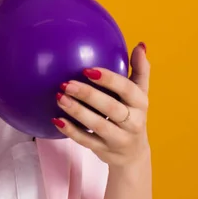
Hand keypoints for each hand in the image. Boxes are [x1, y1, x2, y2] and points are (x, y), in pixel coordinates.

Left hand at [52, 42, 150, 167]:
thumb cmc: (133, 114)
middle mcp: (133, 122)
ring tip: (59, 98)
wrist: (134, 154)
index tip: (88, 69)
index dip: (109, 79)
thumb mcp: (140, 93)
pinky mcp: (104, 151)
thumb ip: (140, 69)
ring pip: (97, 125)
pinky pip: (86, 141)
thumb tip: (140, 45)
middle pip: (110, 108)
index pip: (127, 89)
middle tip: (66, 83)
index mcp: (140, 103)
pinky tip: (56, 119)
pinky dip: (71, 131)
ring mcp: (118, 139)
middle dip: (88, 95)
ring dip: (77, 111)